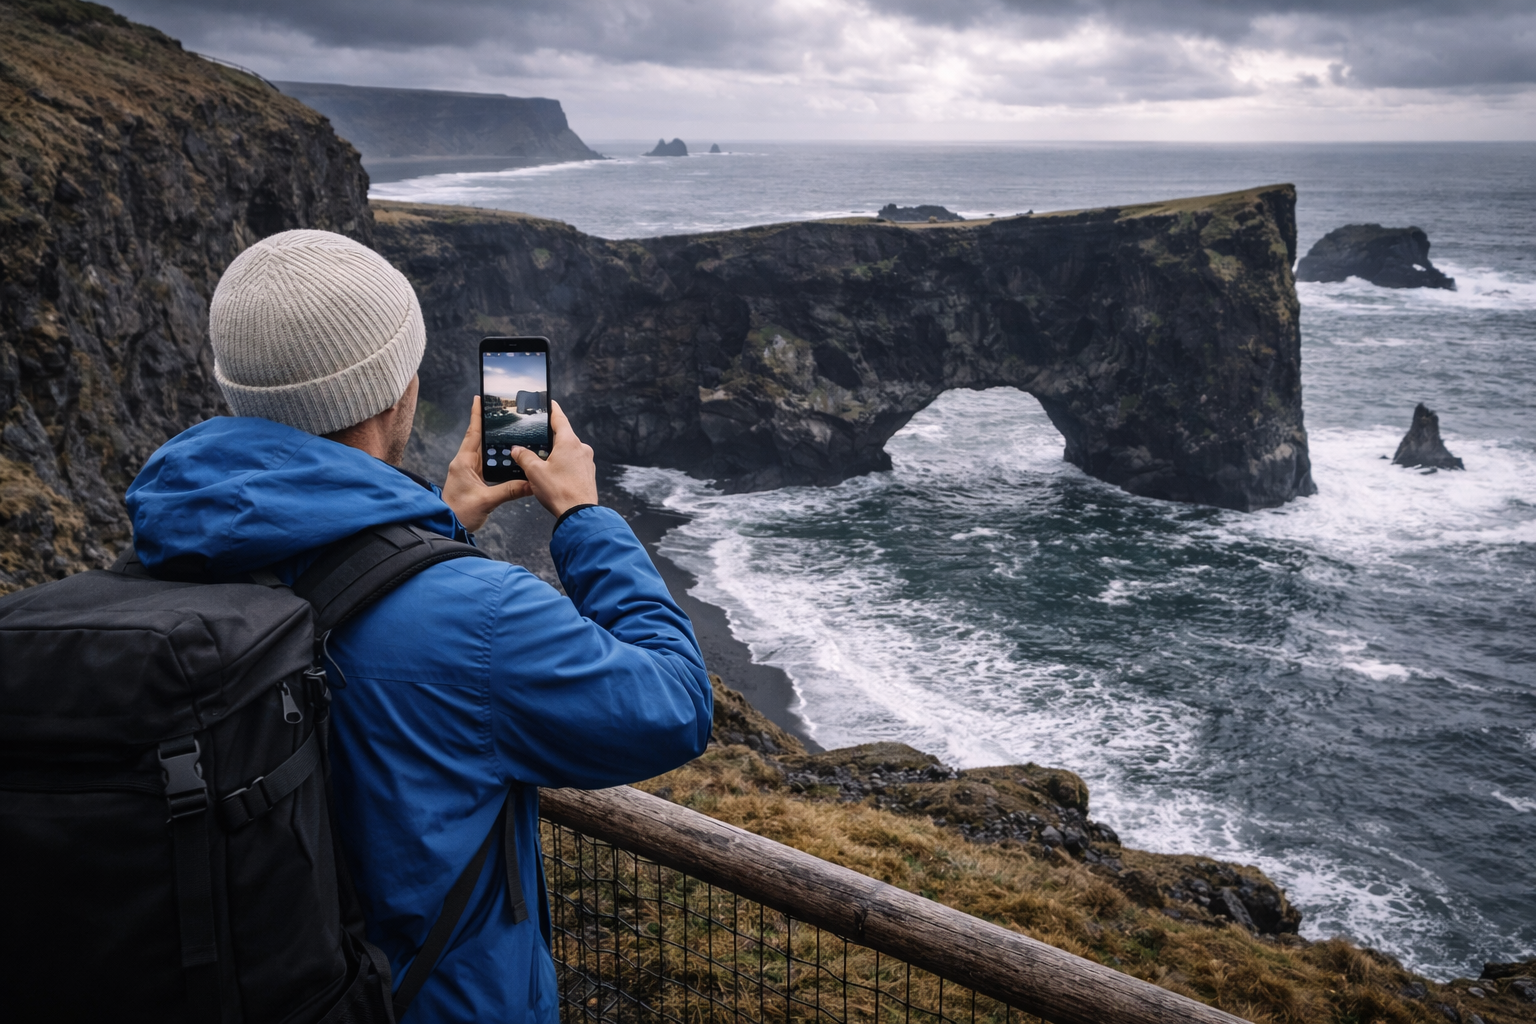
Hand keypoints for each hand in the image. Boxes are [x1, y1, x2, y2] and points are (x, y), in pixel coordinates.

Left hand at [441, 396, 531, 532]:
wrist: (447, 527)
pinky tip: (506, 455)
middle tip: (500, 409)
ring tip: (507, 428)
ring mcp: (468, 471)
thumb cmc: (459, 513)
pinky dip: (496, 456)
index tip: (479, 397)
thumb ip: (510, 490)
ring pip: (484, 450)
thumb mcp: (487, 501)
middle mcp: (465, 463)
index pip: (473, 433)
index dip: (476, 415)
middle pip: (479, 438)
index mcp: (464, 462)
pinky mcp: (473, 480)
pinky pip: (487, 463)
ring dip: (494, 440)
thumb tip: (531, 483)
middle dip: (489, 423)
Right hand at [511, 400, 598, 517]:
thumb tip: (517, 450)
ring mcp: (587, 461)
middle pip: (564, 436)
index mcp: (569, 442)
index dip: (552, 409)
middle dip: (550, 437)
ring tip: (542, 461)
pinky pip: (574, 463)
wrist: (579, 514)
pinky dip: (563, 464)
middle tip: (537, 438)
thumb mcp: (534, 472)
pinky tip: (554, 475)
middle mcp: (581, 448)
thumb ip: (524, 457)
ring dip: (556, 453)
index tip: (550, 402)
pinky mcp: (588, 474)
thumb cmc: (559, 491)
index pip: (560, 418)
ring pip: (569, 451)